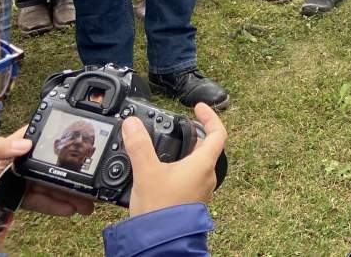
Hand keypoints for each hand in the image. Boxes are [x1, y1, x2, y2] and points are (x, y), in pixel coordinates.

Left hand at [0, 128, 93, 217]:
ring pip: (51, 185)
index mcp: (11, 149)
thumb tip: (25, 144)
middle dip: (72, 173)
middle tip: (89, 180)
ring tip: (86, 201)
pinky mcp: (22, 200)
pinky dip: (57, 206)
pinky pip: (43, 202)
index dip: (60, 140)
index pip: (40, 139)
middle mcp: (20, 164)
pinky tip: (70, 209)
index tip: (81, 144)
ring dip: (70, 193)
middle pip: (52, 166)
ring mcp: (23, 183)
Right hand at [122, 103, 225, 217]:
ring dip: (186, 152)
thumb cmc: (160, 210)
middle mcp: (207, 176)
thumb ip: (139, 146)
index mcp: (203, 163)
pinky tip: (162, 171)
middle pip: (207, 147)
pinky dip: (180, 168)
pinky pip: (190, 178)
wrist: (161, 242)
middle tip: (180, 127)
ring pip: (198, 164)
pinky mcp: (191, 201)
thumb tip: (133, 124)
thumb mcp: (147, 172)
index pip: (218, 132)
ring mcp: (200, 190)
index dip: (210, 116)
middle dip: (194, 134)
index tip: (199, 107)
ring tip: (168, 147)